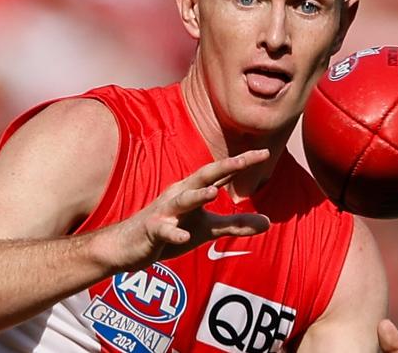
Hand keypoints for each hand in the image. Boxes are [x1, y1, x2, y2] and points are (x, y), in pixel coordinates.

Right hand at [95, 149, 270, 271]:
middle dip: (224, 167)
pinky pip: (164, 231)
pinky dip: (173, 233)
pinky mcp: (152, 230)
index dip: (241, 163)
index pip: (221, 173)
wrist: (128, 245)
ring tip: (213, 193)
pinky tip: (182, 238)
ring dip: (197, 196)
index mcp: (194, 190)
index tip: (265, 152)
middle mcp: (180, 194)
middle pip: (204, 177)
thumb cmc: (170, 229)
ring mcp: (165, 211)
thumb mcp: (207, 229)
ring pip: (182, 201)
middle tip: (245, 160)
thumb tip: (269, 222)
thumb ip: (236, 224)